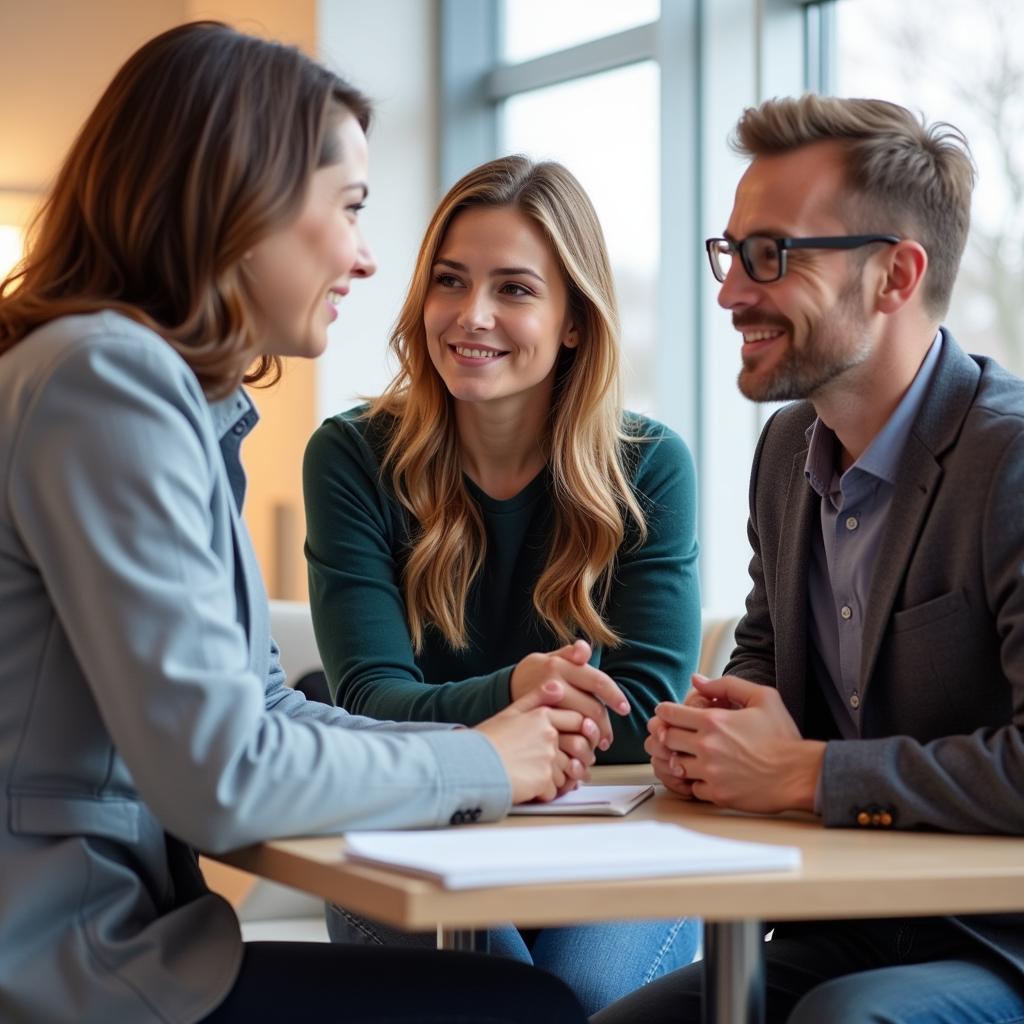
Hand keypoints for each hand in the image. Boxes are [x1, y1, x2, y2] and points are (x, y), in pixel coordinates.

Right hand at [476, 681, 586, 803]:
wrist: (470, 764)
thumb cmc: (486, 740)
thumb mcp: (510, 712)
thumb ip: (536, 698)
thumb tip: (557, 685)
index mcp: (542, 715)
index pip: (578, 720)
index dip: (581, 731)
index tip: (577, 740)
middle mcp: (549, 735)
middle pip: (579, 747)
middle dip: (578, 758)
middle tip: (571, 765)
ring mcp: (548, 758)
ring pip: (567, 771)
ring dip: (558, 777)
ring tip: (538, 777)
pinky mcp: (544, 780)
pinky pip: (554, 790)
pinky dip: (545, 792)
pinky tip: (530, 787)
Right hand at [510, 640, 629, 751]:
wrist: (500, 693)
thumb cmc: (532, 676)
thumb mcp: (548, 659)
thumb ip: (569, 654)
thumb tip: (585, 648)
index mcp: (559, 666)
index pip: (597, 681)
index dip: (615, 696)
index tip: (624, 709)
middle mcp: (553, 685)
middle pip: (592, 709)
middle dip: (605, 725)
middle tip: (608, 737)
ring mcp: (545, 705)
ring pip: (581, 726)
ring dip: (592, 738)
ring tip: (595, 745)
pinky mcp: (538, 725)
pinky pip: (565, 742)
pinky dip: (575, 748)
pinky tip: (577, 751)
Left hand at [651, 675, 824, 813]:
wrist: (799, 774)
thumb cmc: (782, 736)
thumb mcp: (762, 697)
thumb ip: (726, 685)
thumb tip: (696, 680)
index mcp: (713, 721)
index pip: (668, 713)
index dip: (664, 712)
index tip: (669, 715)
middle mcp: (706, 746)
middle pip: (665, 739)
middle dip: (664, 734)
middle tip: (672, 735)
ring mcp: (710, 772)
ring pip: (673, 765)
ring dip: (676, 759)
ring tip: (685, 755)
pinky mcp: (717, 794)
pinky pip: (690, 788)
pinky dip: (693, 781)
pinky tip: (703, 775)